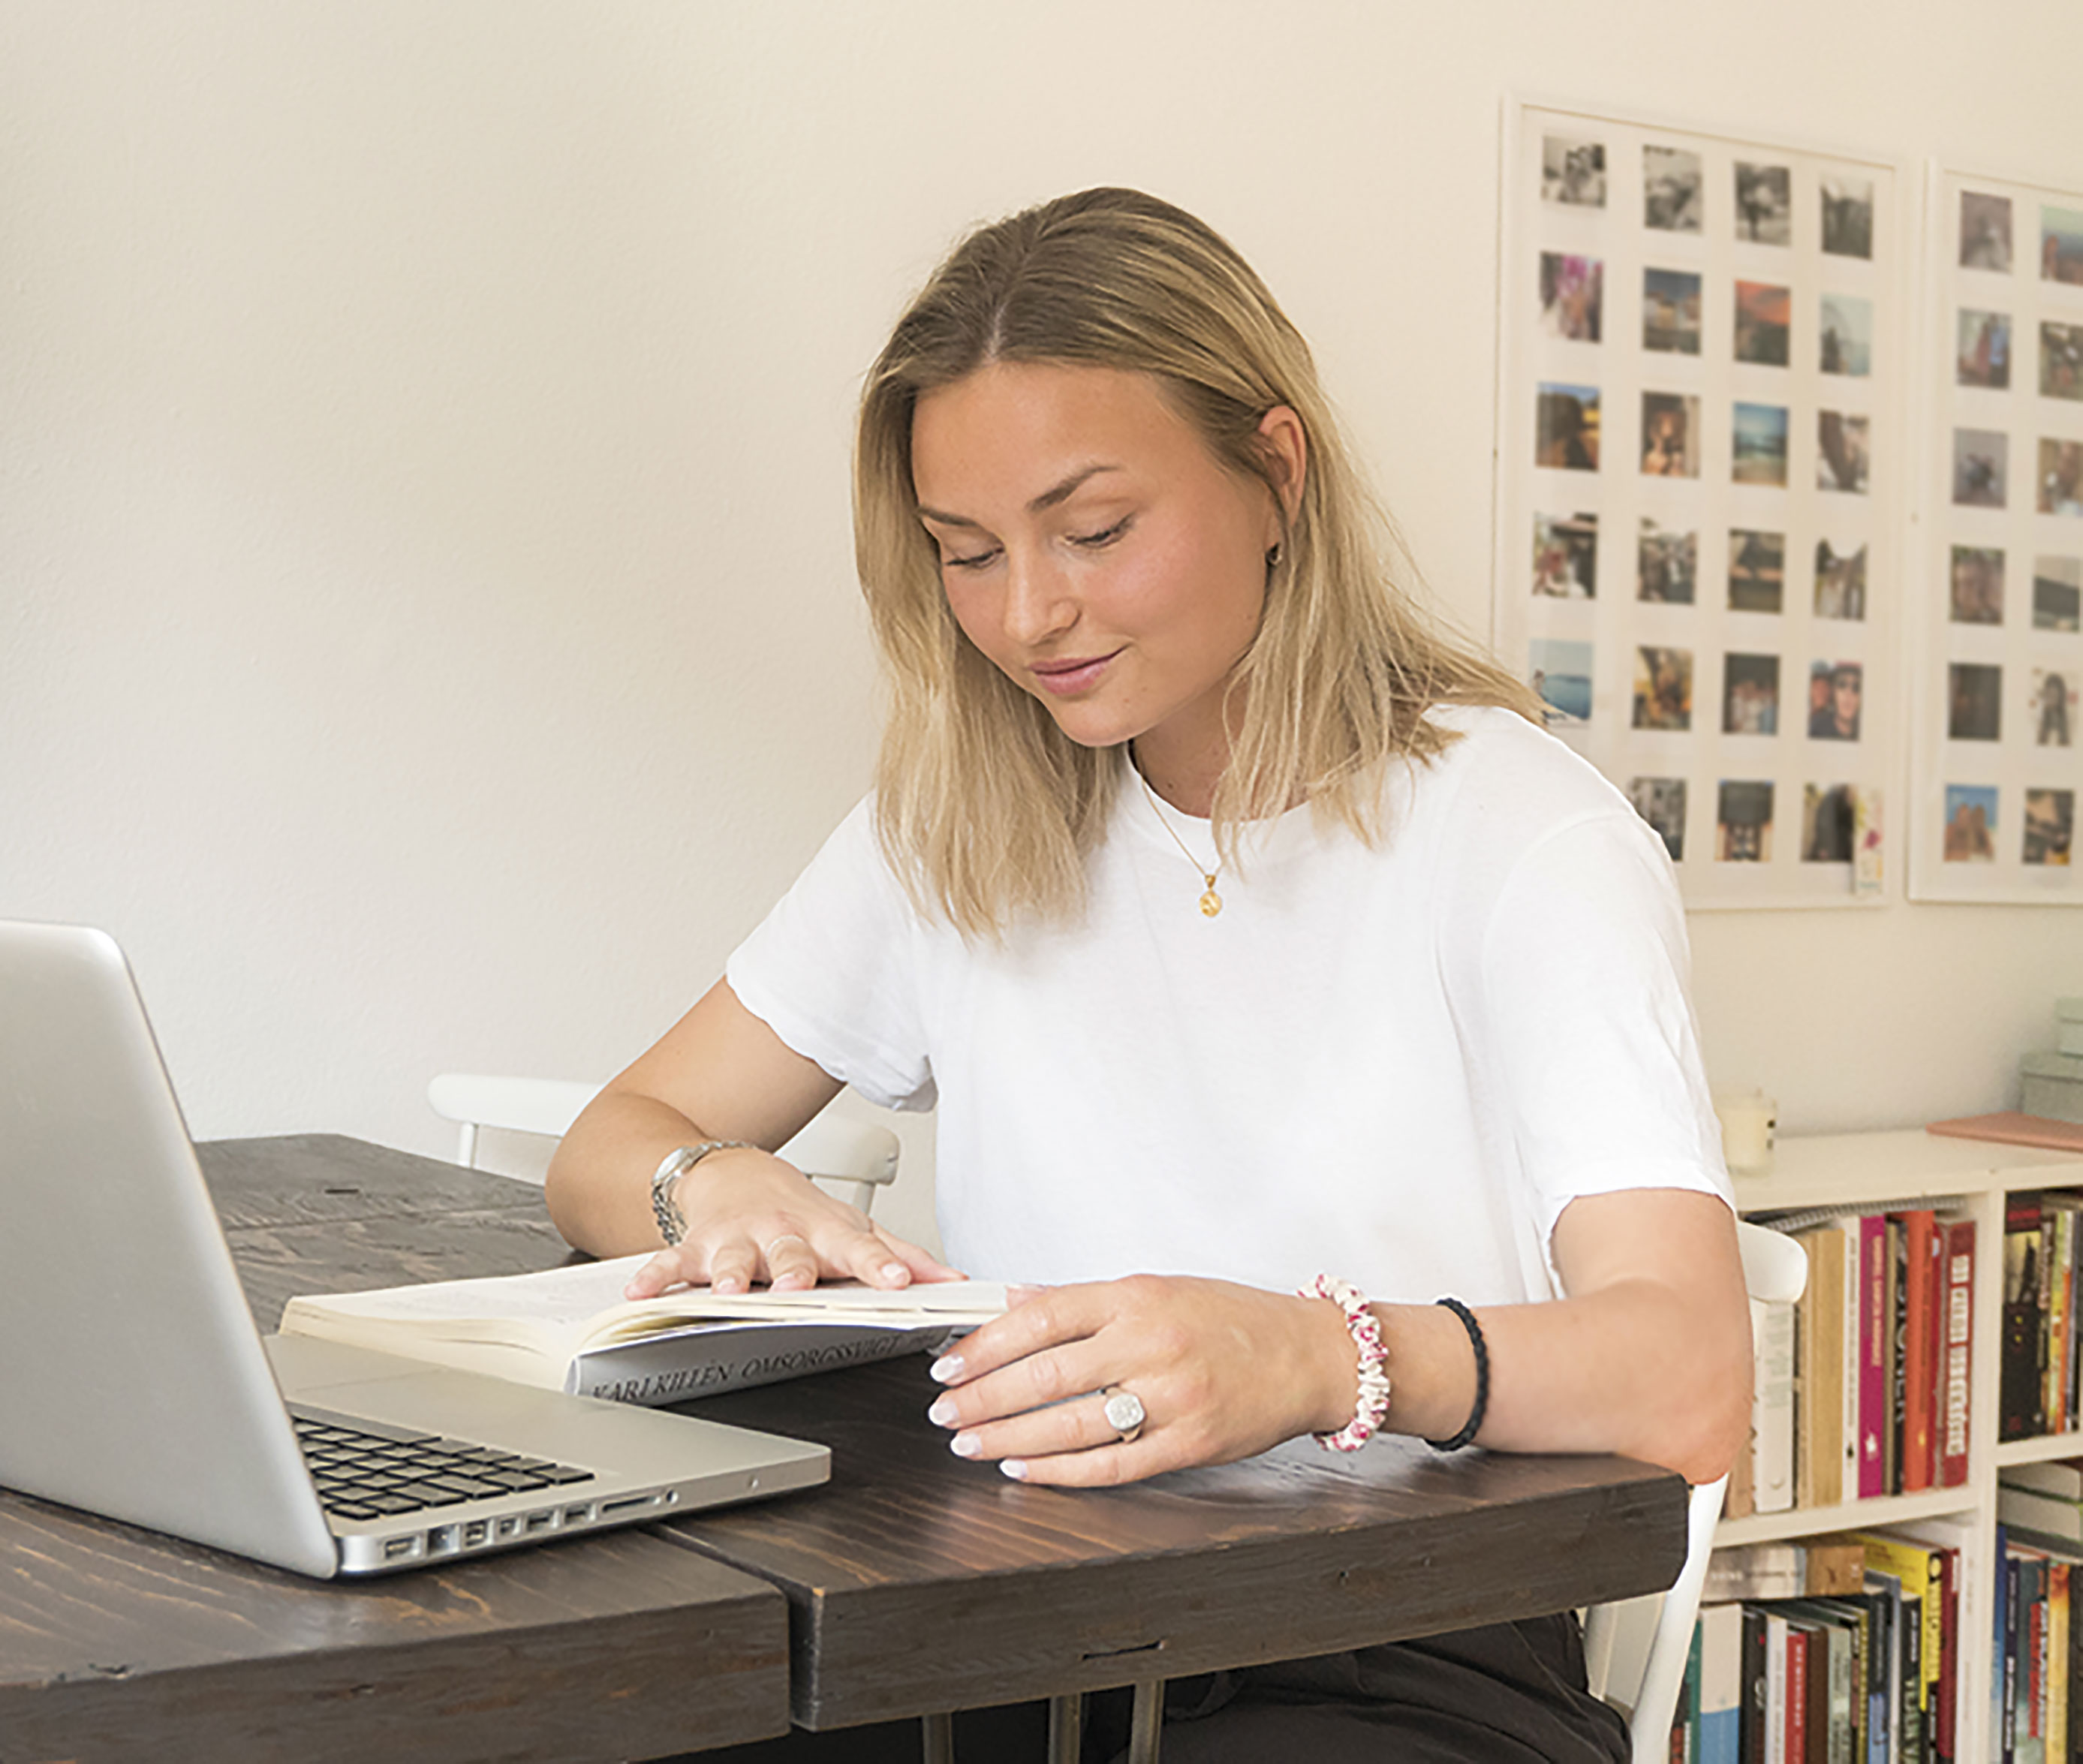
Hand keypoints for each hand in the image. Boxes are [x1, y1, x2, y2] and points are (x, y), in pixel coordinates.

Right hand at [624, 1147, 960, 1298]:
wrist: (735, 1172)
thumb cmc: (800, 1211)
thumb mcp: (853, 1228)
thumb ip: (904, 1256)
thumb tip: (958, 1281)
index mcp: (825, 1233)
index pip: (860, 1250)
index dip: (880, 1265)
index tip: (899, 1281)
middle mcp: (780, 1234)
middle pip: (790, 1253)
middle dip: (794, 1268)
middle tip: (799, 1284)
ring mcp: (734, 1240)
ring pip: (731, 1257)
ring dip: (729, 1273)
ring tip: (728, 1289)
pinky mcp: (693, 1247)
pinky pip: (670, 1262)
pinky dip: (654, 1276)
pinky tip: (641, 1290)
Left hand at [923, 1274, 1356, 1485]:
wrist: (1310, 1355)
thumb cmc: (1234, 1319)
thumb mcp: (1157, 1287)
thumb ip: (1083, 1300)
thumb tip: (1016, 1301)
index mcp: (1137, 1297)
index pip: (1041, 1317)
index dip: (985, 1344)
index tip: (949, 1362)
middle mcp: (1152, 1343)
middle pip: (1045, 1374)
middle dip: (983, 1397)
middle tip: (945, 1411)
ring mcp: (1172, 1397)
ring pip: (1071, 1424)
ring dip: (1009, 1439)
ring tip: (972, 1444)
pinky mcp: (1190, 1444)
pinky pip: (1112, 1465)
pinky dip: (1060, 1472)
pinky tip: (1025, 1471)